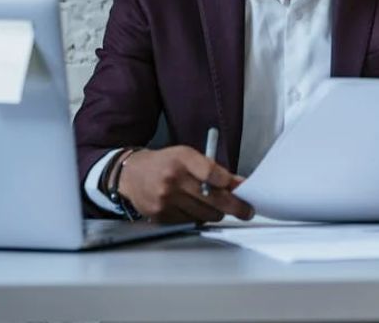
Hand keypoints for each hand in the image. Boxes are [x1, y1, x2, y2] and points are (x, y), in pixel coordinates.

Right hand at [117, 146, 253, 223]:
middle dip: (235, 206)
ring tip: (215, 206)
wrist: (132, 175)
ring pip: (205, 214)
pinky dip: (199, 217)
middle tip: (247, 210)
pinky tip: (195, 208)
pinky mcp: (161, 216)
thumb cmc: (166, 164)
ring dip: (216, 212)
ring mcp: (165, 199)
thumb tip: (240, 185)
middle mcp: (172, 179)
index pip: (211, 172)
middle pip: (212, 198)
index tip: (243, 189)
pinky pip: (191, 222)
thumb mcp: (187, 156)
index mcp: (181, 158)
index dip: (229, 183)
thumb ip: (213, 169)